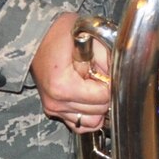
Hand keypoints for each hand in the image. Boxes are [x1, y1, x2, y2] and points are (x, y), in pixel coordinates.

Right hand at [30, 13, 112, 133]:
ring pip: (91, 122)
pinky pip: (80, 124)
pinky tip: (91, 98)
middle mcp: (56, 102)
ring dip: (99, 106)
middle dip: (106, 94)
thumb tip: (121, 75)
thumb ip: (108, 59)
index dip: (111, 83)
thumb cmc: (59, 33)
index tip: (108, 71)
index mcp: (63, 86)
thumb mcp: (89, 38)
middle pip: (98, 111)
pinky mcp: (54, 110)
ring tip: (96, 85)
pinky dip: (90, 115)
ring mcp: (53, 108)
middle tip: (102, 75)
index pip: (103, 97)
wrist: (37, 36)